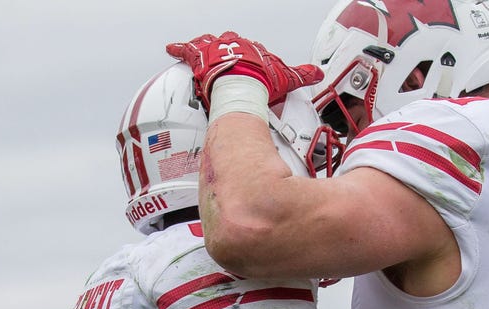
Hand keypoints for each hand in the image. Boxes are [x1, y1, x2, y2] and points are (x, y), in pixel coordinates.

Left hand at [166, 32, 322, 106]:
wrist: (242, 84)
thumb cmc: (261, 80)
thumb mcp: (287, 78)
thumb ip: (302, 75)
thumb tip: (316, 74)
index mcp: (253, 49)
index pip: (251, 50)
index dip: (250, 59)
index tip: (251, 66)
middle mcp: (234, 45)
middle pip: (230, 43)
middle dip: (229, 49)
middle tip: (227, 60)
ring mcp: (217, 50)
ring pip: (209, 44)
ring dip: (206, 47)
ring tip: (201, 50)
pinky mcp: (201, 56)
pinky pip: (187, 50)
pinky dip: (179, 48)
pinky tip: (172, 47)